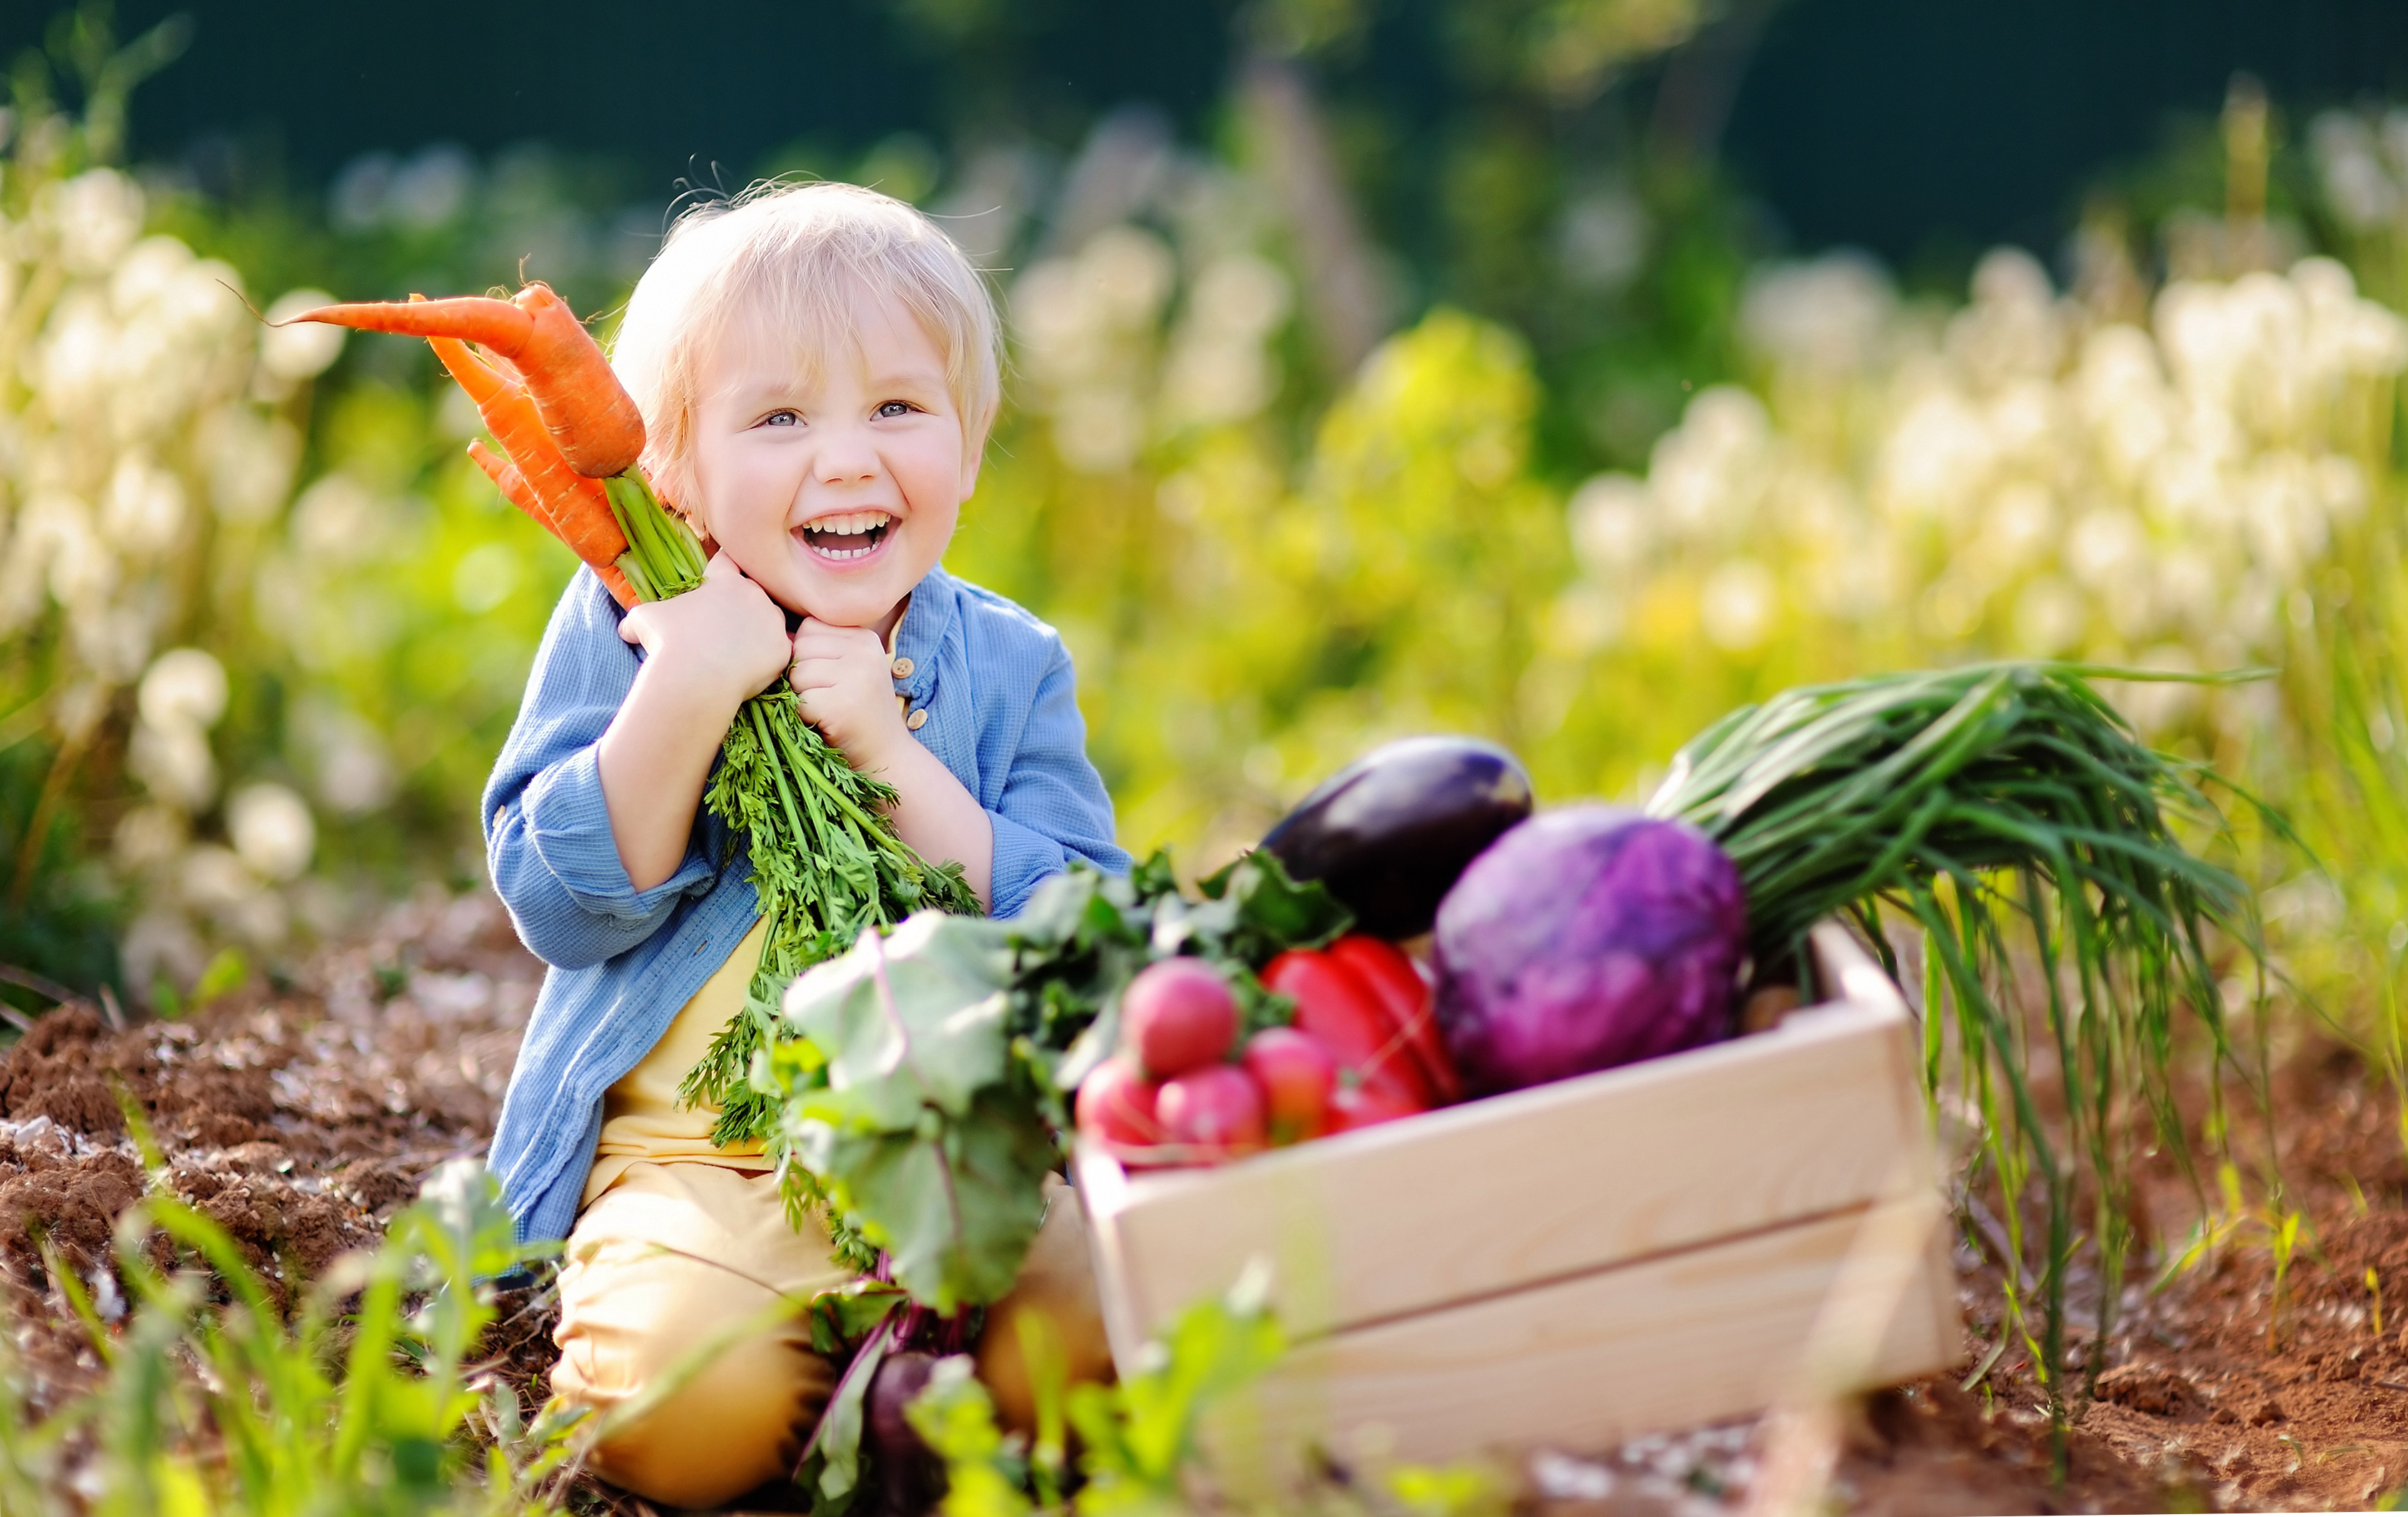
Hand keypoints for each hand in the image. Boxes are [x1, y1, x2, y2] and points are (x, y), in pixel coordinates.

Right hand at [617, 551, 790, 714]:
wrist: (694, 678)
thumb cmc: (667, 643)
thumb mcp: (644, 620)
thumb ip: (638, 618)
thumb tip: (625, 630)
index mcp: (724, 580)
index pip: (728, 561)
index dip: (723, 571)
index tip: (720, 581)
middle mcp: (754, 593)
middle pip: (753, 593)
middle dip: (742, 607)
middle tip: (724, 629)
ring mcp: (772, 620)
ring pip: (770, 620)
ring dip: (758, 631)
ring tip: (737, 651)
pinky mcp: (782, 648)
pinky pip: (778, 650)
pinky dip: (767, 658)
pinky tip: (750, 669)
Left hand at [789, 618, 908, 768]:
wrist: (886, 757)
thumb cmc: (859, 712)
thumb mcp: (850, 669)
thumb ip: (820, 647)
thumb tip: (774, 638)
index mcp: (865, 637)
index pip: (809, 627)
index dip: (806, 654)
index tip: (828, 679)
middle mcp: (864, 651)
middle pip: (800, 647)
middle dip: (801, 674)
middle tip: (826, 697)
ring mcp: (856, 676)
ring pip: (796, 673)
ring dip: (800, 696)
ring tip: (826, 710)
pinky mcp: (841, 705)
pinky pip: (799, 700)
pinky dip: (803, 716)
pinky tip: (825, 723)